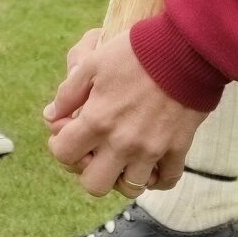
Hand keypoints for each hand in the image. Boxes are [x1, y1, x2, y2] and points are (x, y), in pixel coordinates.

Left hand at [45, 28, 207, 198]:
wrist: (186, 48)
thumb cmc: (136, 51)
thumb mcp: (93, 63)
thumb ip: (68, 93)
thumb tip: (51, 116)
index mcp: (98, 120)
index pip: (64, 154)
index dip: (60, 146)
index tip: (68, 134)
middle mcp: (123, 142)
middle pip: (94, 185)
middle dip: (89, 171)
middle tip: (95, 151)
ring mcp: (152, 149)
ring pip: (131, 188)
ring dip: (124, 176)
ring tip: (124, 158)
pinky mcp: (178, 148)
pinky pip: (166, 180)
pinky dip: (157, 177)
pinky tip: (151, 162)